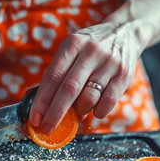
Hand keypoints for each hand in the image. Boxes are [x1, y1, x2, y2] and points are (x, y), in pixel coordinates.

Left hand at [29, 19, 152, 132]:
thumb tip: (39, 103)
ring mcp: (109, 63)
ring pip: (89, 97)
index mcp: (72, 44)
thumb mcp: (72, 49)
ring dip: (79, 111)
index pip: (52, 76)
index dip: (42, 101)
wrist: (125, 31)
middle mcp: (91, 52)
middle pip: (69, 89)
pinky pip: (108, 101)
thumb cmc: (90, 48)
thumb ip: (58, 73)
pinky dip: (98, 112)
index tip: (34, 119)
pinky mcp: (124, 75)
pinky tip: (94, 110)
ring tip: (77, 113)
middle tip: (47, 129)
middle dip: (55, 113)